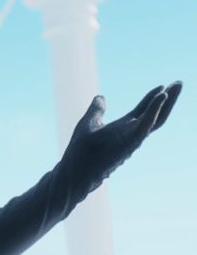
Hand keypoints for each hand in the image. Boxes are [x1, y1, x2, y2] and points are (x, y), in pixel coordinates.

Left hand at [64, 81, 181, 195]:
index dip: (152, 99)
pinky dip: (154, 110)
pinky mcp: (130, 142)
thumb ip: (97, 110)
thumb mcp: (88, 123)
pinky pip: (146, 124)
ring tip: (176, 86)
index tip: (162, 86)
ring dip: (168, 102)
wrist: (75, 171)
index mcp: (122, 128)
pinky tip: (161, 96)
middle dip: (168, 98)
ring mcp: (132, 138)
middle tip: (179, 82)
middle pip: (155, 114)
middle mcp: (131, 134)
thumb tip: (101, 96)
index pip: (142, 111)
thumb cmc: (81, 151)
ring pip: (157, 119)